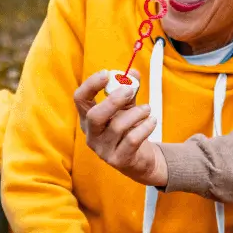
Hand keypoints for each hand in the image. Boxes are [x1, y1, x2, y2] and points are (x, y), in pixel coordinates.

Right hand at [74, 70, 168, 186]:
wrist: (140, 159)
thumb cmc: (129, 129)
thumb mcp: (127, 108)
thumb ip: (130, 90)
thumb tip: (134, 73)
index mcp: (88, 118)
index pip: (80, 99)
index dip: (91, 85)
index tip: (106, 73)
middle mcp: (91, 135)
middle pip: (94, 115)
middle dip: (113, 100)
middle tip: (129, 90)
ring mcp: (103, 150)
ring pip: (117, 126)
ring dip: (137, 113)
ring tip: (148, 109)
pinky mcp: (118, 160)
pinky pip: (132, 139)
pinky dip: (145, 127)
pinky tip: (152, 121)